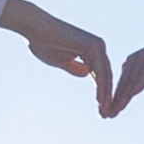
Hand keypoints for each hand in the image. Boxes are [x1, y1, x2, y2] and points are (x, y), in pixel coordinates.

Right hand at [0, 0, 114, 110]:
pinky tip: (101, 101)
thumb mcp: (62, 61)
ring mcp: (98, 46)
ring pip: (106, 75)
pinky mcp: (95, 46)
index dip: (101, 93)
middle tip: (108, 115)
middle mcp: (98, 48)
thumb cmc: (43, 43)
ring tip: (106, 112)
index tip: (101, 110)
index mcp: (91, 51)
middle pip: (106, 76)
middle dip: (108, 97)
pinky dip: (102, 86)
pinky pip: (101, 71)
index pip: (100, 76)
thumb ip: (75, 67)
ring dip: (107, 95)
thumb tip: (87, 75)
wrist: (34, 28)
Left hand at [103, 26, 143, 117]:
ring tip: (118, 108)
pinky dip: (139, 83)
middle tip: (108, 116)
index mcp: (131, 64)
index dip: (115, 101)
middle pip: (122, 85)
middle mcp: (133, 60)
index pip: (121, 86)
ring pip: (131, 80)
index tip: (109, 115)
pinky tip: (132, 93)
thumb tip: (132, 90)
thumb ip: (143, 79)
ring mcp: (143, 58)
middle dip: (115, 102)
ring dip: (124, 96)